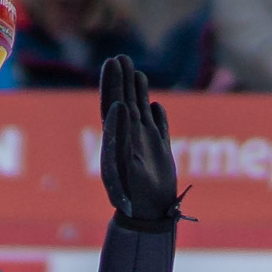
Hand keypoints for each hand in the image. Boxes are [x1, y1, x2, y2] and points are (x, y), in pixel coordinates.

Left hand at [97, 54, 180, 223]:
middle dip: (120, 81)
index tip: (114, 67)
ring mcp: (144, 144)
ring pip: (140, 110)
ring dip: (137, 91)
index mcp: (115, 140)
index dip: (111, 87)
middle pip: (123, 103)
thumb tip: (121, 107)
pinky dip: (158, 115)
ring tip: (134, 70)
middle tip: (119, 57)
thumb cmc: (131, 196)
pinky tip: (155, 104)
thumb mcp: (123, 166)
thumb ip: (121, 135)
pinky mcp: (160, 151)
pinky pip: (158, 128)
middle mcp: (128, 139)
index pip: (110, 107)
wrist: (148, 214)